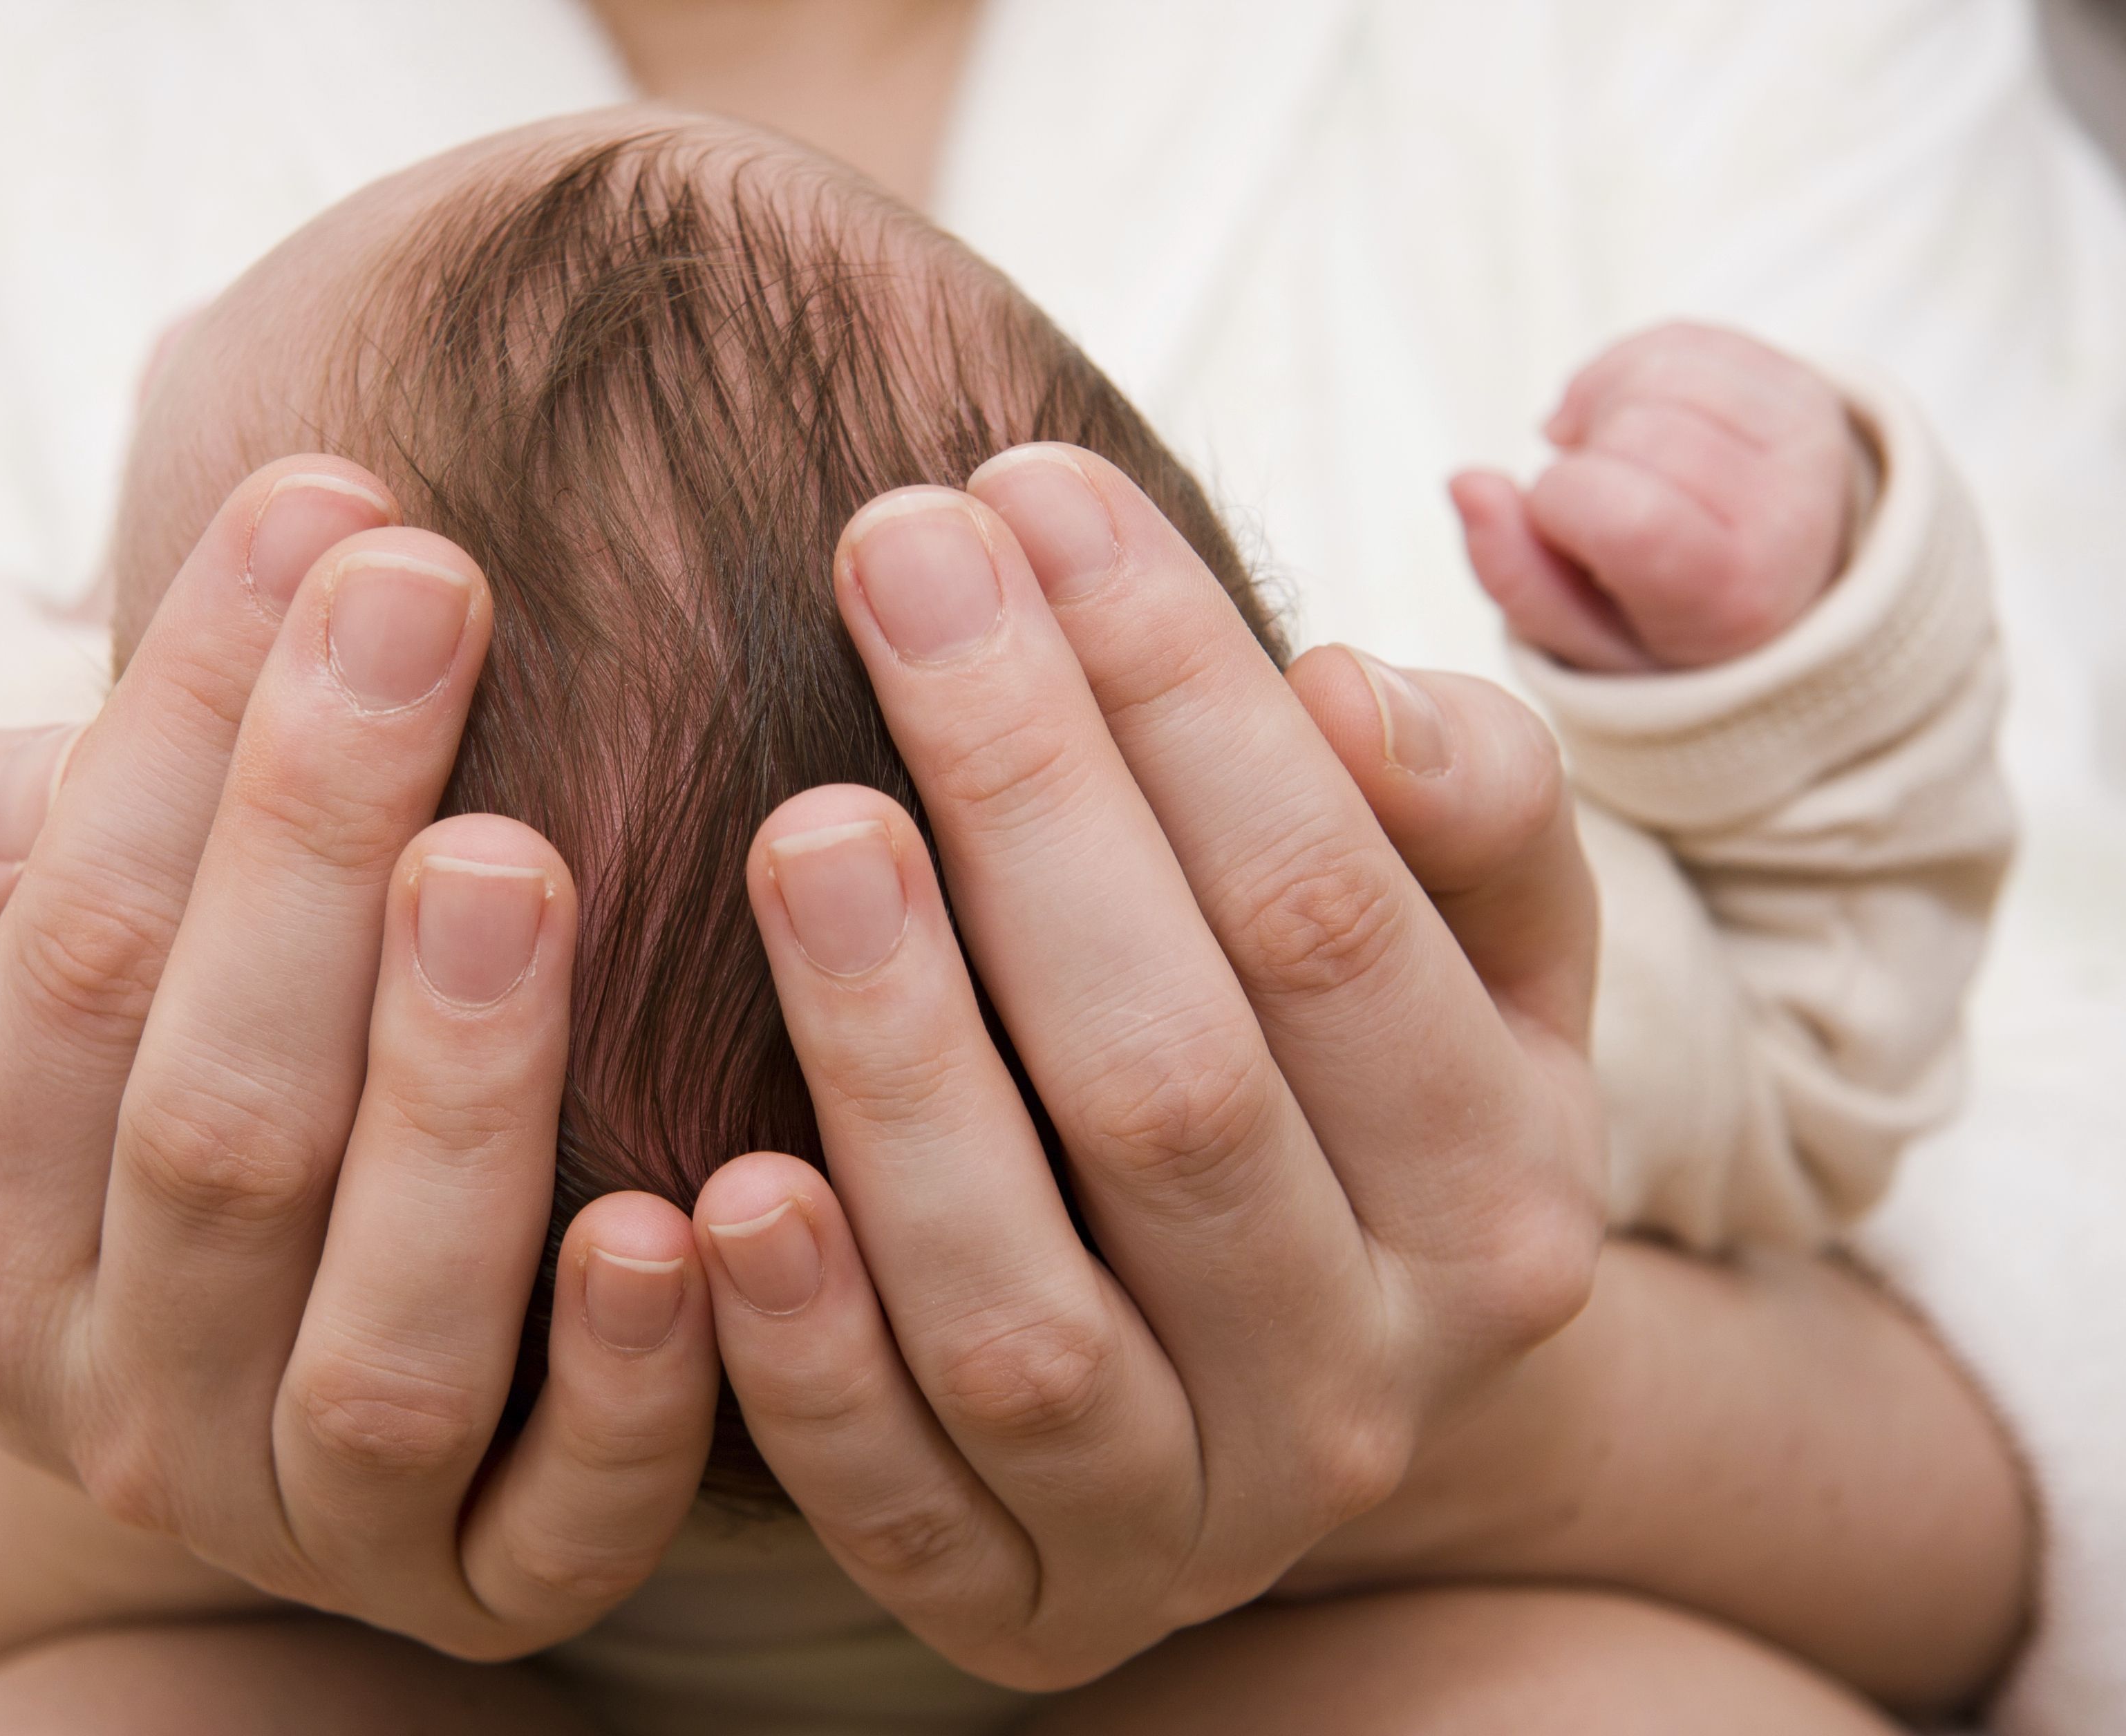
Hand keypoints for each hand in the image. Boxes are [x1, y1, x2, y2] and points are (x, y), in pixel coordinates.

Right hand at [0, 457, 718, 1657]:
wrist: (255, 1348)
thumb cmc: (168, 1072)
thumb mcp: (21, 974)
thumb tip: (19, 776)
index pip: (66, 950)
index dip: (186, 725)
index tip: (330, 502)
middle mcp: (106, 1398)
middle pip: (218, 1122)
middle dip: (311, 844)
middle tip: (430, 604)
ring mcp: (300, 1516)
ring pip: (378, 1335)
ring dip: (456, 1098)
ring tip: (521, 865)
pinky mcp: (481, 1591)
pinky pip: (554, 1521)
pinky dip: (620, 1388)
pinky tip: (692, 1221)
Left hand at [683, 446, 1608, 1687]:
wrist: (1311, 1378)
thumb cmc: (1354, 1093)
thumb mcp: (1475, 958)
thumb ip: (1461, 815)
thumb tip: (1352, 694)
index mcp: (1505, 1189)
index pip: (1338, 910)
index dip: (1182, 690)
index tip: (1027, 486)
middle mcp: (1371, 1379)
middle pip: (1175, 1084)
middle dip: (1030, 799)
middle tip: (889, 558)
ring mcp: (1192, 1519)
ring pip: (1023, 1310)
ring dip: (901, 1064)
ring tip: (802, 829)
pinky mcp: (1022, 1604)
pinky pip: (899, 1504)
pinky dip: (805, 1360)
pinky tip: (715, 1190)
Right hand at [1451, 321, 1858, 670]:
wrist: (1783, 593)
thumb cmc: (1667, 625)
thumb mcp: (1583, 640)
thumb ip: (1513, 574)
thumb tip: (1466, 481)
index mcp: (1736, 595)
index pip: (1623, 512)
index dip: (1560, 508)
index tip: (1572, 538)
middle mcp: (1795, 511)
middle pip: (1635, 430)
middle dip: (1588, 461)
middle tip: (1602, 511)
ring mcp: (1808, 434)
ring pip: (1659, 372)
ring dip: (1608, 414)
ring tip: (1616, 468)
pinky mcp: (1802, 380)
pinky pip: (1680, 339)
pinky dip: (1628, 377)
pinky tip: (1630, 428)